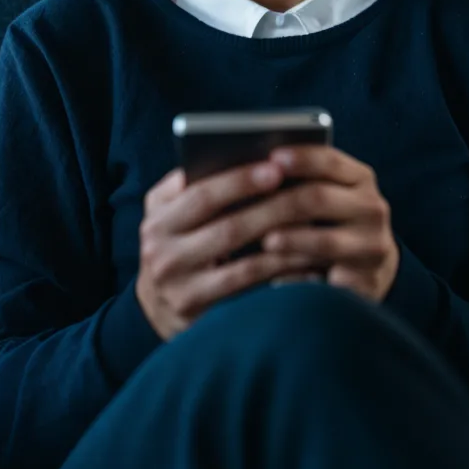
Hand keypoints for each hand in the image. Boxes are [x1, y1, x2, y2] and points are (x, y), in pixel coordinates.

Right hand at [135, 161, 303, 339]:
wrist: (154, 306)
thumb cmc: (177, 247)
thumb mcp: (171, 216)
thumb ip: (193, 189)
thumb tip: (243, 159)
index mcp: (157, 218)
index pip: (202, 194)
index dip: (240, 181)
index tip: (276, 168)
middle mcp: (160, 251)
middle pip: (228, 228)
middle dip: (272, 208)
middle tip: (307, 195)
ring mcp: (177, 284)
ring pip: (244, 262)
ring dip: (284, 242)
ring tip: (314, 227)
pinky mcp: (197, 309)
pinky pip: (249, 287)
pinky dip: (280, 272)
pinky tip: (305, 261)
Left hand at [250, 145, 400, 302]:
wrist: (367, 272)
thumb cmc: (328, 226)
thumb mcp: (322, 200)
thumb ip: (297, 184)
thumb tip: (248, 173)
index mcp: (359, 178)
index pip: (329, 161)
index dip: (300, 158)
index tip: (272, 157)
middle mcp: (372, 207)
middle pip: (319, 198)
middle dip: (277, 204)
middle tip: (245, 210)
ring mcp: (374, 245)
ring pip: (326, 241)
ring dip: (292, 240)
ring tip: (265, 242)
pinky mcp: (369, 279)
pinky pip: (330, 278)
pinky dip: (300, 276)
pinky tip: (276, 278)